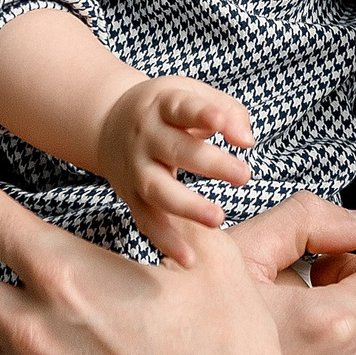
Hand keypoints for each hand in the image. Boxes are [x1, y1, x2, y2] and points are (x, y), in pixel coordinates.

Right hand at [96, 75, 254, 240]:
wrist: (108, 123)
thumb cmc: (167, 110)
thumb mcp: (192, 95)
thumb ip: (227, 111)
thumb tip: (247, 141)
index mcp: (163, 106)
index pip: (183, 108)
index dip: (203, 114)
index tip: (222, 123)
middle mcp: (145, 137)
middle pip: (175, 151)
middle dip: (209, 164)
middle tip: (243, 176)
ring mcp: (136, 168)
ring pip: (158, 190)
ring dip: (187, 206)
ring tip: (217, 218)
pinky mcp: (130, 196)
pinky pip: (148, 221)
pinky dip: (166, 241)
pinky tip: (189, 259)